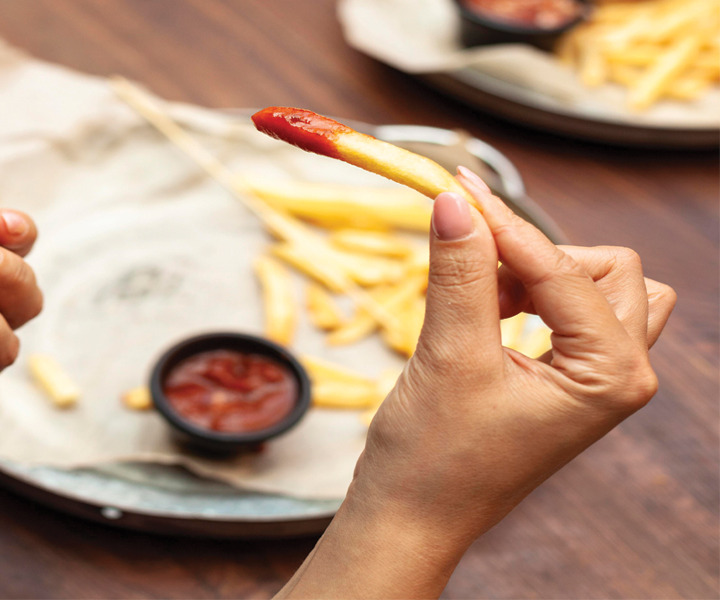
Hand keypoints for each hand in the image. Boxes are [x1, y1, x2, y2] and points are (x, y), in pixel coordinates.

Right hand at [279, 168, 674, 597]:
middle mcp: (620, 375)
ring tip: (473, 297)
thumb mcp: (447, 355)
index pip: (562, 270)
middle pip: (605, 268)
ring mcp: (596, 379)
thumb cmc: (434, 459)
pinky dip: (526, 296)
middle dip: (535, 257)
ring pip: (594, 286)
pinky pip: (568, 311)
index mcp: (610, 375)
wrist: (411, 517)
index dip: (504, 226)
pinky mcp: (568, 379)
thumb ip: (458, 272)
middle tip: (468, 268)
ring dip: (536, 275)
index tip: (456, 185)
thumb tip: (455, 200)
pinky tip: (478, 311)